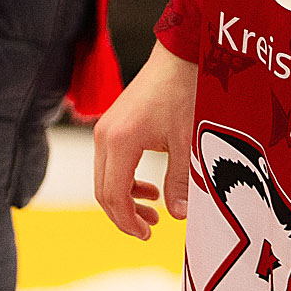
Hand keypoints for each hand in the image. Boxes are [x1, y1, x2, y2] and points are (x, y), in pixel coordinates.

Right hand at [93, 39, 198, 237]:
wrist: (178, 55)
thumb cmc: (183, 91)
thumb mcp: (186, 140)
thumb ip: (181, 180)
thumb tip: (179, 215)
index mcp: (120, 142)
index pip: (113, 197)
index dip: (128, 222)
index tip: (148, 236)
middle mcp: (104, 136)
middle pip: (103, 192)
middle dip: (124, 216)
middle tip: (150, 230)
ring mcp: (105, 129)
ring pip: (105, 179)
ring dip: (125, 200)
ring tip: (153, 212)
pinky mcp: (112, 124)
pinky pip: (110, 164)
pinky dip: (125, 182)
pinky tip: (150, 188)